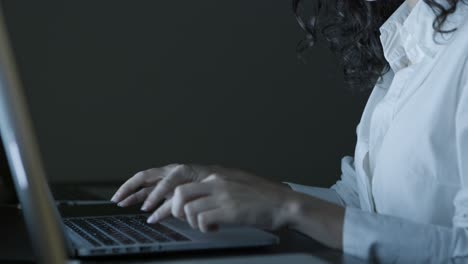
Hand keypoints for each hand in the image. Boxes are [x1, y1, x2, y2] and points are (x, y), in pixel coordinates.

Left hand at [159, 173, 294, 231]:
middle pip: (179, 194)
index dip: (165, 199)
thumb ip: (215, 189)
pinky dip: (205, 228)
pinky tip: (215, 228)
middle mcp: (217, 181)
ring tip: (205, 225)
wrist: (284, 204)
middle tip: (178, 220)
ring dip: (192, 222)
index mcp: (217, 175)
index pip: (182, 182)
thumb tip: (195, 201)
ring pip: (188, 208)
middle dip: (173, 211)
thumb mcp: (235, 186)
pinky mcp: (229, 210)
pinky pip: (203, 220)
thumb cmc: (262, 198)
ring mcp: (223, 195)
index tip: (155, 211)